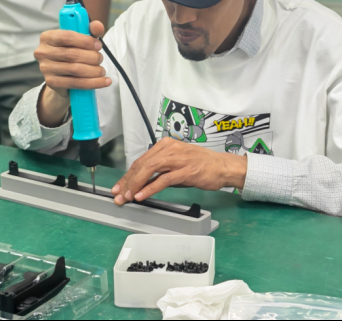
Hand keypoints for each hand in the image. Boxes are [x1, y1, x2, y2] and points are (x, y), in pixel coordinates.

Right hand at [33, 21, 109, 98]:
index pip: (67, 37)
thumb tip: (98, 26)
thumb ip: (90, 30)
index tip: (98, 45)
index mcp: (48, 37)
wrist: (63, 74)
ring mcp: (45, 68)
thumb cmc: (72, 51)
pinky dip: (93, 83)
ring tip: (102, 70)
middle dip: (92, 57)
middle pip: (72, 54)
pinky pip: (76, 83)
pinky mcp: (51, 82)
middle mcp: (43, 52)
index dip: (85, 41)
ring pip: (75, 70)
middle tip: (100, 59)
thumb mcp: (81, 38)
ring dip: (94, 71)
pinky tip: (104, 81)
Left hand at [111, 138, 247, 204]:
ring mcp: (178, 159)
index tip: (119, 186)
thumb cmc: (201, 166)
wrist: (222, 166)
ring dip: (136, 184)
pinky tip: (142, 196)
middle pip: (142, 164)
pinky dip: (150, 188)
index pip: (141, 160)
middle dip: (128, 181)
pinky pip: (164, 179)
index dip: (128, 175)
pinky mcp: (186, 170)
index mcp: (166, 145)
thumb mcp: (177, 165)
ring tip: (128, 196)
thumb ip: (160, 172)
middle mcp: (170, 149)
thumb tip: (143, 184)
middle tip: (119, 194)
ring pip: (150, 169)